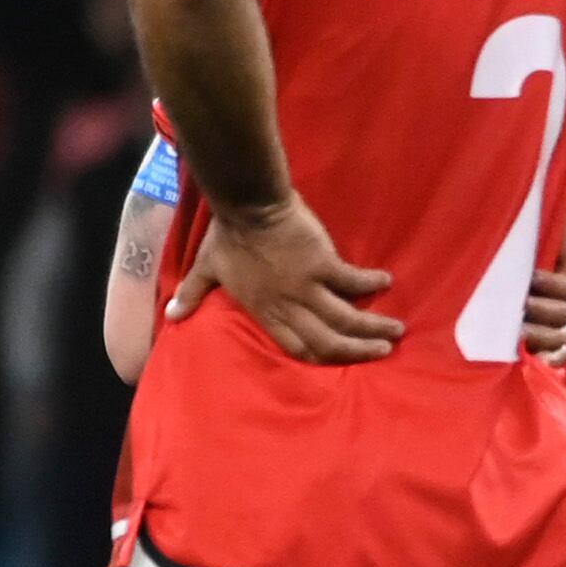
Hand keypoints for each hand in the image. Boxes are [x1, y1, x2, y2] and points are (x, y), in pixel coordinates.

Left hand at [166, 196, 401, 362]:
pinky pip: (352, 280)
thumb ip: (191, 294)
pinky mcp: (323, 263)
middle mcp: (289, 305)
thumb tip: (170, 317)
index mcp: (264, 311)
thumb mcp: (206, 268)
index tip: (342, 361)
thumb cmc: (227, 236)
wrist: (247, 205)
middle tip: (381, 352)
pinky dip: (370, 283)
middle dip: (356, 350)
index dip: (322, 358)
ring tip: (395, 331)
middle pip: (327, 340)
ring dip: (371, 327)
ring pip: (344, 317)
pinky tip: (387, 282)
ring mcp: (307, 286)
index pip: (297, 347)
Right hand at [522, 196, 565, 361]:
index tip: (522, 360)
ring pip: (564, 315)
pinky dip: (552, 285)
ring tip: (522, 299)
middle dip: (536, 337)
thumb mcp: (520, 274)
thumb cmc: (539, 245)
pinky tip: (534, 275)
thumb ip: (508, 295)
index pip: (552, 352)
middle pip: (556, 338)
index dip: (543, 361)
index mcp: (552, 319)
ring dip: (542, 310)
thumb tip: (473, 316)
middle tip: (514, 328)